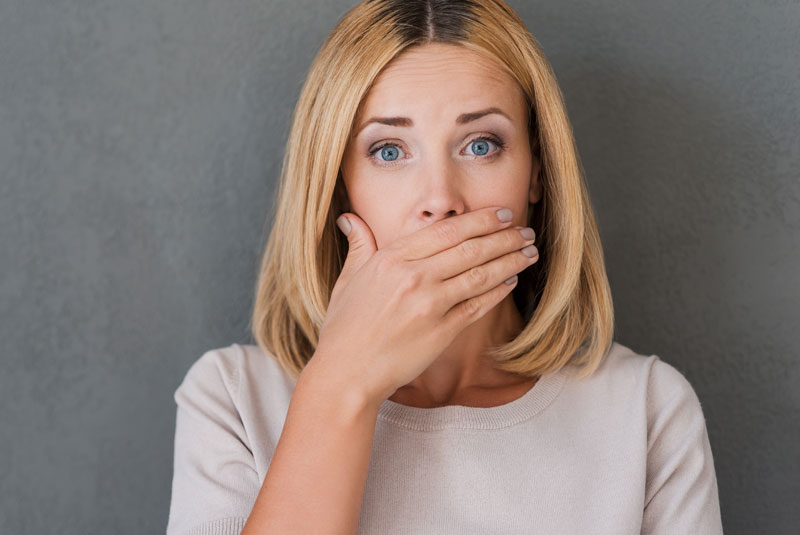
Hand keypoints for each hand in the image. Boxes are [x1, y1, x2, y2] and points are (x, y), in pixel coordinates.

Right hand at [307, 206, 538, 406]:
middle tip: (526, 229)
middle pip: (470, 249)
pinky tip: (511, 282)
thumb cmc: (344, 327)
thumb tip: (349, 218)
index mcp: (392, 258)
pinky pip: (477, 306)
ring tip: (529, 252)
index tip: (501, 214)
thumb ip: (359, 245)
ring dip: (510, 261)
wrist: (347, 373)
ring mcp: (430, 305)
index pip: (446, 230)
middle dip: (504, 237)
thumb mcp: (347, 279)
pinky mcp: (441, 332)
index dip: (480, 220)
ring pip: (480, 275)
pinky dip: (498, 292)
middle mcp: (413, 277)